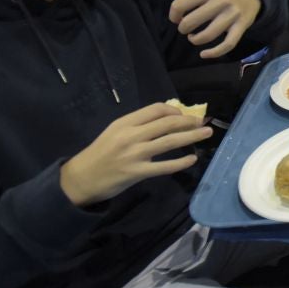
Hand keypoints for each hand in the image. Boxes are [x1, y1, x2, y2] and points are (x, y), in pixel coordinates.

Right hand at [60, 103, 210, 205]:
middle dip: (189, 121)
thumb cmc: (100, 153)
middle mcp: (130, 135)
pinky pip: (165, 166)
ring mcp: (134, 154)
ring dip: (192, 136)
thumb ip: (137, 125)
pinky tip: (192, 159)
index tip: (184, 115)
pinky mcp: (137, 173)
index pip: (156, 109)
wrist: (81, 178)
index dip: (175, 110)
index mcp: (124, 122)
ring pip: (170, 141)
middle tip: (203, 122)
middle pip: (167, 123)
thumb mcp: (115, 132)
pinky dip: (181, 162)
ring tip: (206, 133)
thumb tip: (166, 118)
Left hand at [168, 0, 261, 58]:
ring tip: (194, 38)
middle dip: (184, 28)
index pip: (180, 4)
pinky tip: (204, 54)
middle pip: (191, 22)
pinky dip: (214, 53)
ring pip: (207, 35)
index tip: (176, 18)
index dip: (173, 15)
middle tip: (186, 28)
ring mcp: (232, 15)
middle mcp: (221, 1)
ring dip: (195, 40)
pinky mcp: (241, 27)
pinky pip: (227, 44)